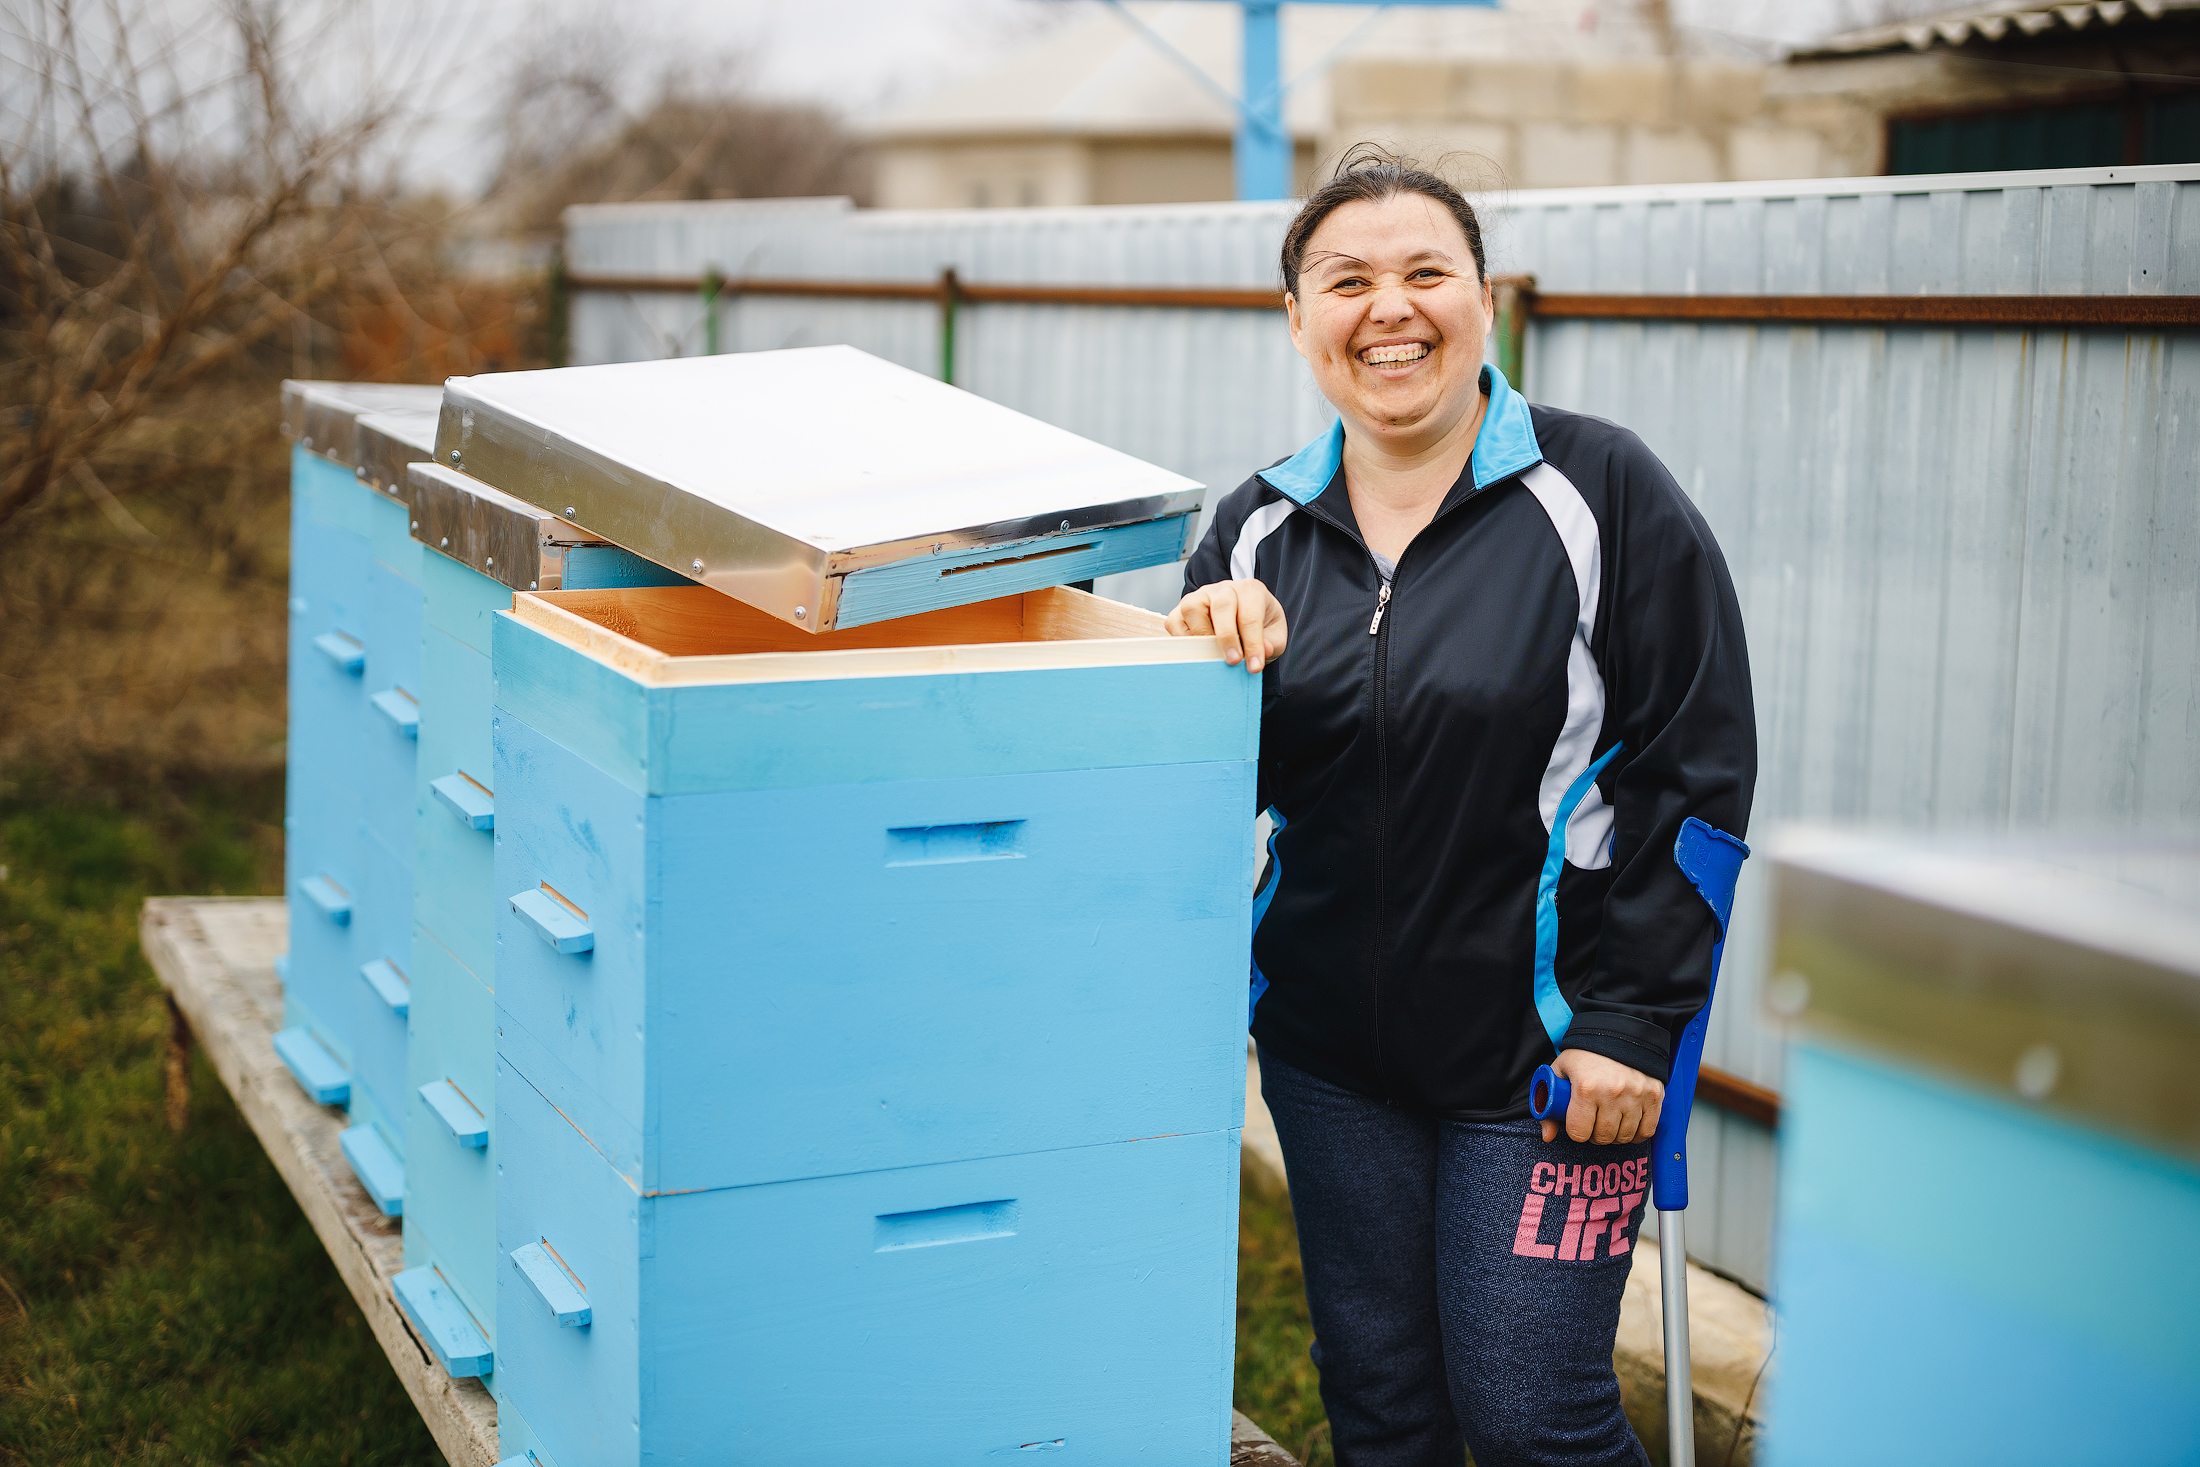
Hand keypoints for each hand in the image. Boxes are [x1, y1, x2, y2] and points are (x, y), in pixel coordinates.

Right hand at [1165, 579, 1288, 672]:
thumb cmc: (1260, 627)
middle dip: (1227, 638)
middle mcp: (1224, 588)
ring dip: (1202, 636)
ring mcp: (1200, 596)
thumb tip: (1264, 650)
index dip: (1253, 643)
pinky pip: (1175, 622)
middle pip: (1221, 607)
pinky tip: (1197, 652)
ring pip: (1193, 609)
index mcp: (1250, 590)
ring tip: (1213, 656)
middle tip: (1233, 661)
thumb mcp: (1275, 635)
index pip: (1250, 615)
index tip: (1255, 667)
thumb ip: (1272, 643)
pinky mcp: (1181, 609)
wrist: (1243, 621)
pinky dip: (1182, 639)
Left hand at [1539, 1049, 1663, 1145]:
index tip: (1577, 1123)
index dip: (1575, 1131)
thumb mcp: (1560, 1071)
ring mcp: (1636, 1095)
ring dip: (1615, 1135)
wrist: (1619, 1031)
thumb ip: (1549, 1104)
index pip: (1579, 1132)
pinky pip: (1647, 1130)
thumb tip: (1548, 1136)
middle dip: (1594, 1135)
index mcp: (1586, 1087)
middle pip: (1602, 1137)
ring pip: (1624, 1137)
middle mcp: (1612, 1093)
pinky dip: (1636, 1134)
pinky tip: (1627, 1125)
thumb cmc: (1587, 1053)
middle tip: (1593, 1123)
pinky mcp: (1655, 1096)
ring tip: (1609, 1122)